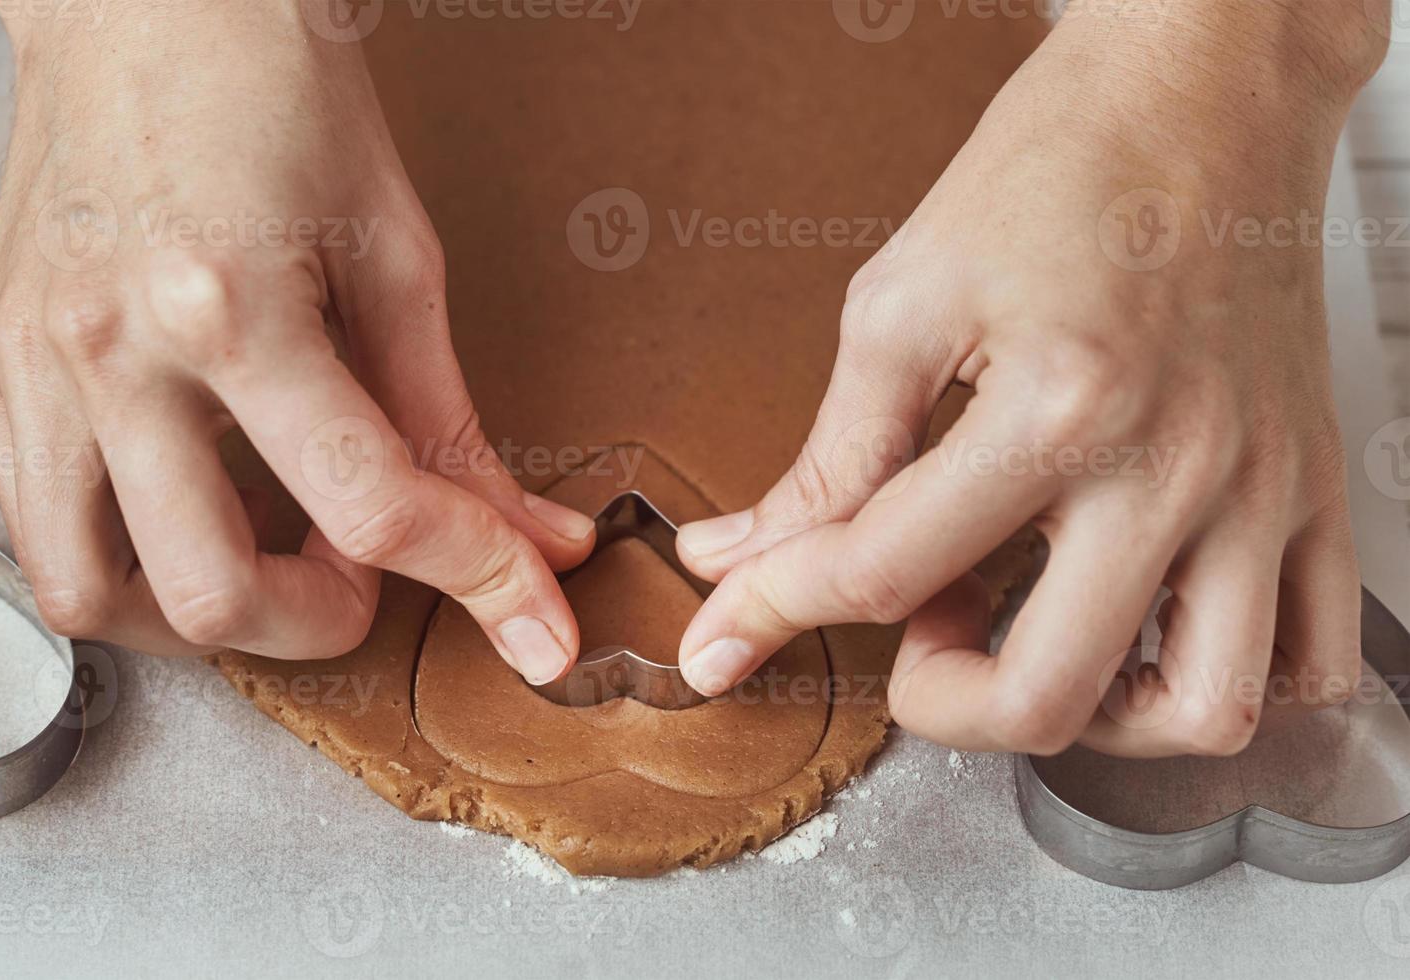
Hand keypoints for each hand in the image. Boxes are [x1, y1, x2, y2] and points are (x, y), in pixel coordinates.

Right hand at [0, 1, 592, 681]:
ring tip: (272, 560)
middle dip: (322, 622)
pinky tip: (190, 513)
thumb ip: (451, 418)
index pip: (370, 507)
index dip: (479, 579)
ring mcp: (30, 368)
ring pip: (93, 597)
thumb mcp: (396, 254)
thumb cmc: (277, 91)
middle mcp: (108, 352)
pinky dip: (125, 562)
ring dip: (205, 617)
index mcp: (229, 306)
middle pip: (213, 594)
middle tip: (368, 574)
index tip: (531, 614)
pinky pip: (38, 531)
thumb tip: (527, 533)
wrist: (144, 1)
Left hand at [675, 1, 1389, 756]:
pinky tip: (1144, 635)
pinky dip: (1221, 686)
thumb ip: (827, 456)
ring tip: (1031, 636)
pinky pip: (1311, 659)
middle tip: (912, 636)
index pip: (882, 572)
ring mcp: (1261, 490)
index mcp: (1058, 407)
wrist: (1203, 84)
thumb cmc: (1059, 163)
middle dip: (936, 699)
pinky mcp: (1313, 488)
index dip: (774, 612)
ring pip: (1200, 711)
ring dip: (1091, 716)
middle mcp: (1176, 468)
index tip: (727, 632)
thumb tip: (739, 556)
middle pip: (1043, 692)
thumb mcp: (905, 301)